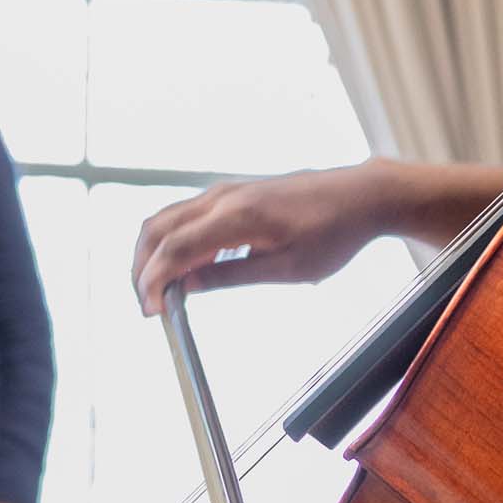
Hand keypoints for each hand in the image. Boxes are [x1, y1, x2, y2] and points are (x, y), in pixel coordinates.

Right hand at [131, 163, 406, 314]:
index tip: (151, 311)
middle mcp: (223, 196)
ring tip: (160, 293)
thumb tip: (187, 288)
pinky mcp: (232, 193)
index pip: (174, 247)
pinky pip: (186, 215)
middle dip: (142, 269)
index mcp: (238, 215)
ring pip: (167, 219)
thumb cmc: (333, 234)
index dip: (153, 280)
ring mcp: (225, 191)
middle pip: (157, 228)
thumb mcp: (288, 269)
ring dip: (153, 254)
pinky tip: (185, 271)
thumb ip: (233, 276)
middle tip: (147, 307)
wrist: (360, 196)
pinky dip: (172, 242)